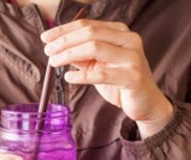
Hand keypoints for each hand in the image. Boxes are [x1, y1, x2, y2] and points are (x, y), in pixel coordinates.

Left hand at [41, 19, 173, 137]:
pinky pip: (101, 74)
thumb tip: (58, 49)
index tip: (46, 37)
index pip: (87, 24)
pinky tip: (69, 78)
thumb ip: (81, 56)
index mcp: (119, 32)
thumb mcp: (97, 66)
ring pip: (94, 48)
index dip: (64, 30)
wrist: (145, 104)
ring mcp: (132, 57)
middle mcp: (128, 40)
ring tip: (54, 62)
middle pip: (90, 33)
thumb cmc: (120, 83)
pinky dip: (81, 76)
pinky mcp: (132, 77)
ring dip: (69, 54)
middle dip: (64, 41)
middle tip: (47, 51)